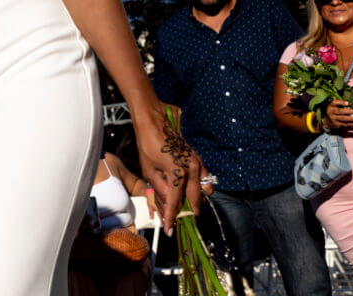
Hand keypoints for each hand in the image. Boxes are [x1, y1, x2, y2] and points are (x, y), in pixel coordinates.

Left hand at [133, 108, 204, 233]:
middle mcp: (192, 169)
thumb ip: (160, 189)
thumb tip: (165, 206)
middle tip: (176, 222)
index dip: (171, 218)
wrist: (154, 121)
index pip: (175, 202)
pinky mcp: (198, 159)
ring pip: (202, 191)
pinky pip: (204, 179)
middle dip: (185, 213)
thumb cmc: (148, 143)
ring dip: (194, 201)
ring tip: (183, 208)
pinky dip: (199, 189)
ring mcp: (197, 163)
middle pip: (192, 199)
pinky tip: (189, 192)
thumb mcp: (149, 170)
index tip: (169, 230)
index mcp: (178, 173)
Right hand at [323, 99, 352, 129]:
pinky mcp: (336, 124)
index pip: (334, 102)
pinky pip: (345, 123)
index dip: (341, 102)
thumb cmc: (334, 110)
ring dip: (352, 118)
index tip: (348, 103)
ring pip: (344, 118)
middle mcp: (330, 111)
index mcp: (330, 105)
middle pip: (341, 111)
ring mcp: (333, 118)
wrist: (327, 120)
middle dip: (350, 111)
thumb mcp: (335, 105)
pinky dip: (351, 124)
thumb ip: (342, 103)